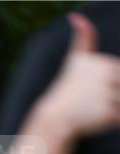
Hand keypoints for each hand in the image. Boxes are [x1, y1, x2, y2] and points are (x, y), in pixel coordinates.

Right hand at [40, 14, 119, 136]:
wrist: (56, 115)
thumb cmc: (67, 87)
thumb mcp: (76, 58)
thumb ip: (83, 37)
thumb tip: (75, 16)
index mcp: (107, 63)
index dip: (110, 84)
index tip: (93, 89)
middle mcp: (109, 77)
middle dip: (112, 95)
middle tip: (93, 101)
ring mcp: (108, 96)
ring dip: (111, 109)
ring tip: (93, 109)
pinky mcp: (107, 114)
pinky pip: (119, 118)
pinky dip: (111, 121)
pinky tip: (96, 118)